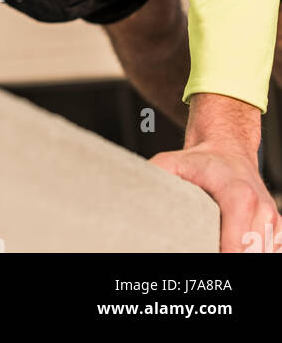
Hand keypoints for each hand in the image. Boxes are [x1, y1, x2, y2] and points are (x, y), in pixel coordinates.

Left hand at [149, 142, 281, 252]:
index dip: (219, 256)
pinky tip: (233, 245)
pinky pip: (267, 253)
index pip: (236, 246)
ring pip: (260, 256)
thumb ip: (156, 177)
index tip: (200, 253)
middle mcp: (262, 209)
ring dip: (239, 255)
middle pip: (248, 255)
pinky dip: (251, 253)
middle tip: (202, 248)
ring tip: (215, 246)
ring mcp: (273, 221)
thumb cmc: (202, 160)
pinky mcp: (276, 230)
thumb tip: (135, 194)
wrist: (229, 147)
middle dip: (224, 256)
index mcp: (240, 195)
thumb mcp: (172, 162)